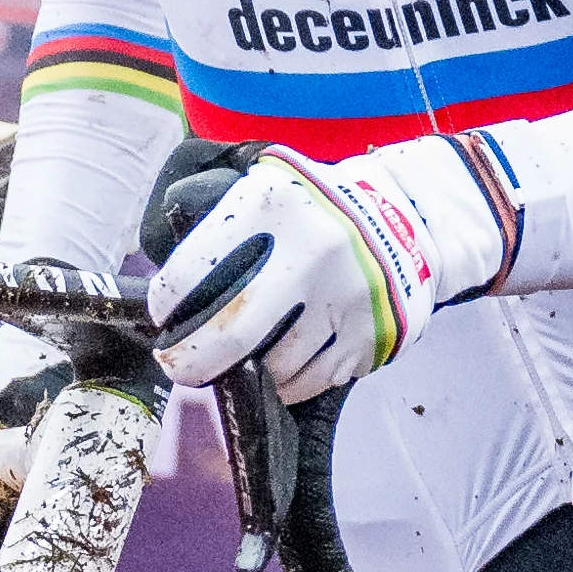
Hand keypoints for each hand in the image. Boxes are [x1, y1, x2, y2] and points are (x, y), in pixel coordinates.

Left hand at [143, 144, 498, 406]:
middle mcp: (315, 249)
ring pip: (272, 367)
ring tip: (246, 355)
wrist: (407, 218)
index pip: (192, 273)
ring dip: (249, 370)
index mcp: (275, 204)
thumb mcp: (266, 188)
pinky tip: (282, 367)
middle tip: (179, 365)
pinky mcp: (373, 336)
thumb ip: (219, 223)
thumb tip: (170, 293)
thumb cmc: (314, 210)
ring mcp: (349, 297)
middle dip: (192, 361)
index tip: (165, 314)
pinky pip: (310, 382)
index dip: (167, 303)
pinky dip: (287, 383)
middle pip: (230, 336)